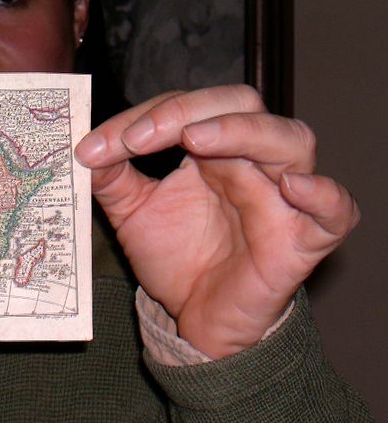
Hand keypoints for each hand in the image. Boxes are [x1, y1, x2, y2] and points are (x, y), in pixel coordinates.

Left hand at [76, 85, 359, 358]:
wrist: (197, 316)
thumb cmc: (177, 257)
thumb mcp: (132, 214)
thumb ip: (112, 178)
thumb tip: (86, 149)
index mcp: (212, 149)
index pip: (189, 108)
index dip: (146, 117)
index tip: (97, 146)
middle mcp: (251, 161)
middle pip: (243, 106)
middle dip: (189, 111)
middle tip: (141, 137)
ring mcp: (282, 198)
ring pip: (291, 140)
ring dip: (243, 132)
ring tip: (197, 140)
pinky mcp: (304, 239)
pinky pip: (336, 210)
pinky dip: (322, 194)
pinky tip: (292, 188)